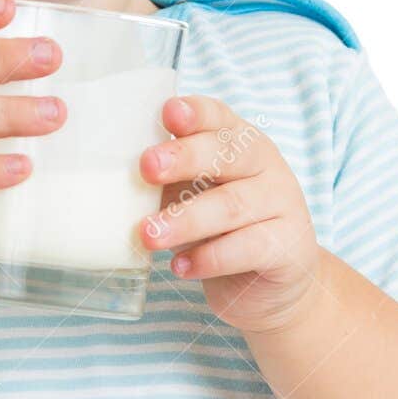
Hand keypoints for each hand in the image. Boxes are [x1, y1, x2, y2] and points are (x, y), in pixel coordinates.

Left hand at [137, 95, 322, 335]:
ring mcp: (282, 204)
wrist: (269, 285)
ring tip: (149, 233)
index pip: (220, 117)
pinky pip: (247, 248)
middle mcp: (265, 166)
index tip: (168, 113)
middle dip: (184, 157)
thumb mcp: (194, 195)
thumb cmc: (220, 230)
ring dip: (186, 219)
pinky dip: (210, 259)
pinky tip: (181, 267)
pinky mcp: (287, 247)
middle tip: (147, 168)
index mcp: (240, 142)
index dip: (195, 113)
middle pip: (228, 154)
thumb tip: (110, 176)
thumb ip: (167, 181)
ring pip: (232, 206)